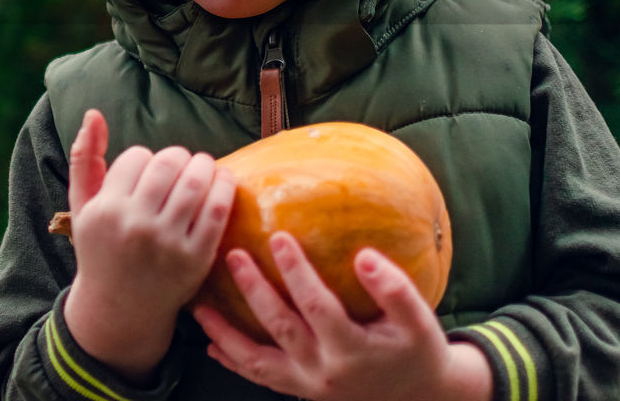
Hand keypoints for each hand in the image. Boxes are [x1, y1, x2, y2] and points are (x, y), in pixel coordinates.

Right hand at [63, 109, 235, 383]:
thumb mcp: (82, 207)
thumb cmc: (100, 249)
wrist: (119, 309)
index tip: (146, 172)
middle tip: (181, 162)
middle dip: (178, 156)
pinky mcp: (197, 258)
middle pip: (168, 163)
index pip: (137, 157)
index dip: (145, 159)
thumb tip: (93, 113)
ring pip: (196, 181)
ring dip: (204, 164)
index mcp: (106, 210)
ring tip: (202, 166)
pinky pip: (218, 209)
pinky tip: (223, 179)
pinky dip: (225, 185)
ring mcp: (169, 242)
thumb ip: (83, 158)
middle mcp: (137, 225)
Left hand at [193, 233, 491, 400]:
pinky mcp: (299, 391)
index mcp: (352, 349)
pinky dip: (234, 362)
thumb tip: (364, 256)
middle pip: (279, 327)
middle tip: (232, 255)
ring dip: (225, 334)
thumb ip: (394, 289)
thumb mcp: (419, 321)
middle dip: (253, 290)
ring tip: (200, 307)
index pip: (317, 305)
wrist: (418, 397)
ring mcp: (307, 386)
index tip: (278, 235)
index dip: (296, 271)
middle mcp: (324, 371)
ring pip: (257, 361)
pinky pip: (260, 377)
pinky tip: (211, 345)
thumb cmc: (416, 350)